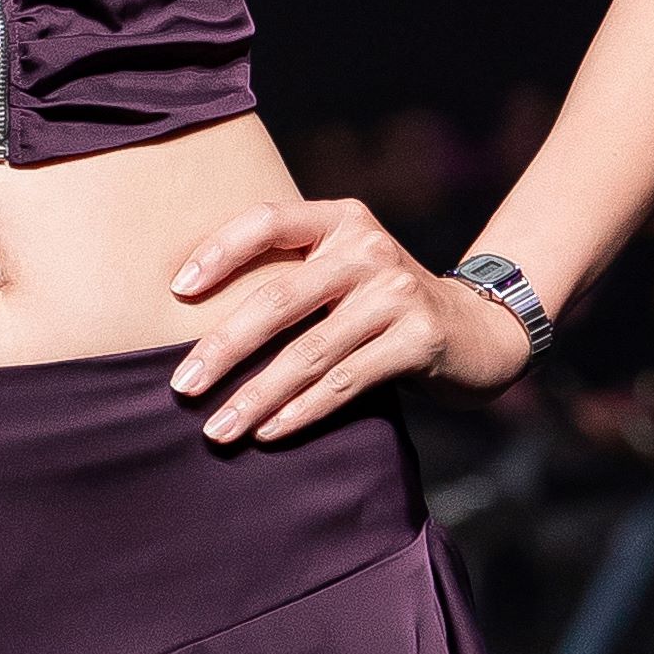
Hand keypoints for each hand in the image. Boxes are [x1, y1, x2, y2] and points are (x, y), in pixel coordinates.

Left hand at [169, 198, 532, 447]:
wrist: (477, 330)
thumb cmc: (382, 305)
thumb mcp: (343, 271)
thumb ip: (291, 275)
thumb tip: (192, 319)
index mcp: (341, 219)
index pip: (268, 221)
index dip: (219, 251)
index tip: (176, 292)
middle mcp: (369, 249)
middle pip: (279, 299)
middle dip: (223, 348)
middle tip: (181, 386)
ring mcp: (397, 293)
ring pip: (309, 352)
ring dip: (256, 396)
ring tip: (216, 430)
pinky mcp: (419, 340)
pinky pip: (345, 382)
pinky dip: (301, 412)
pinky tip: (268, 433)